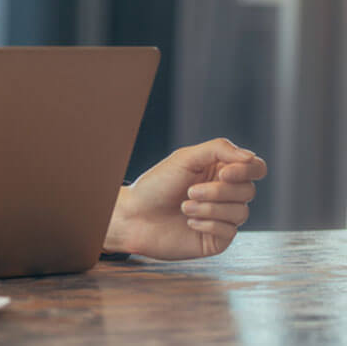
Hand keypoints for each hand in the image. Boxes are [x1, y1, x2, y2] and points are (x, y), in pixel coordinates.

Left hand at [103, 138, 267, 259]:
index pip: (255, 168)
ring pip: (241, 212)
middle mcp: (226, 194)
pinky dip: (208, 224)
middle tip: (190, 191)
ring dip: (210, 208)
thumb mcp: (185, 158)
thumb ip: (219, 150)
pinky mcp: (217, 238)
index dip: (247, 170)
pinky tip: (189, 222)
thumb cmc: (156, 184)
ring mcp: (223, 217)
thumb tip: (251, 157)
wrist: (134, 216)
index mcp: (220, 171)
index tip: (224, 173)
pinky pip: (230, 231)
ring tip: (184, 206)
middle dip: (218, 191)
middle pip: (248, 190)